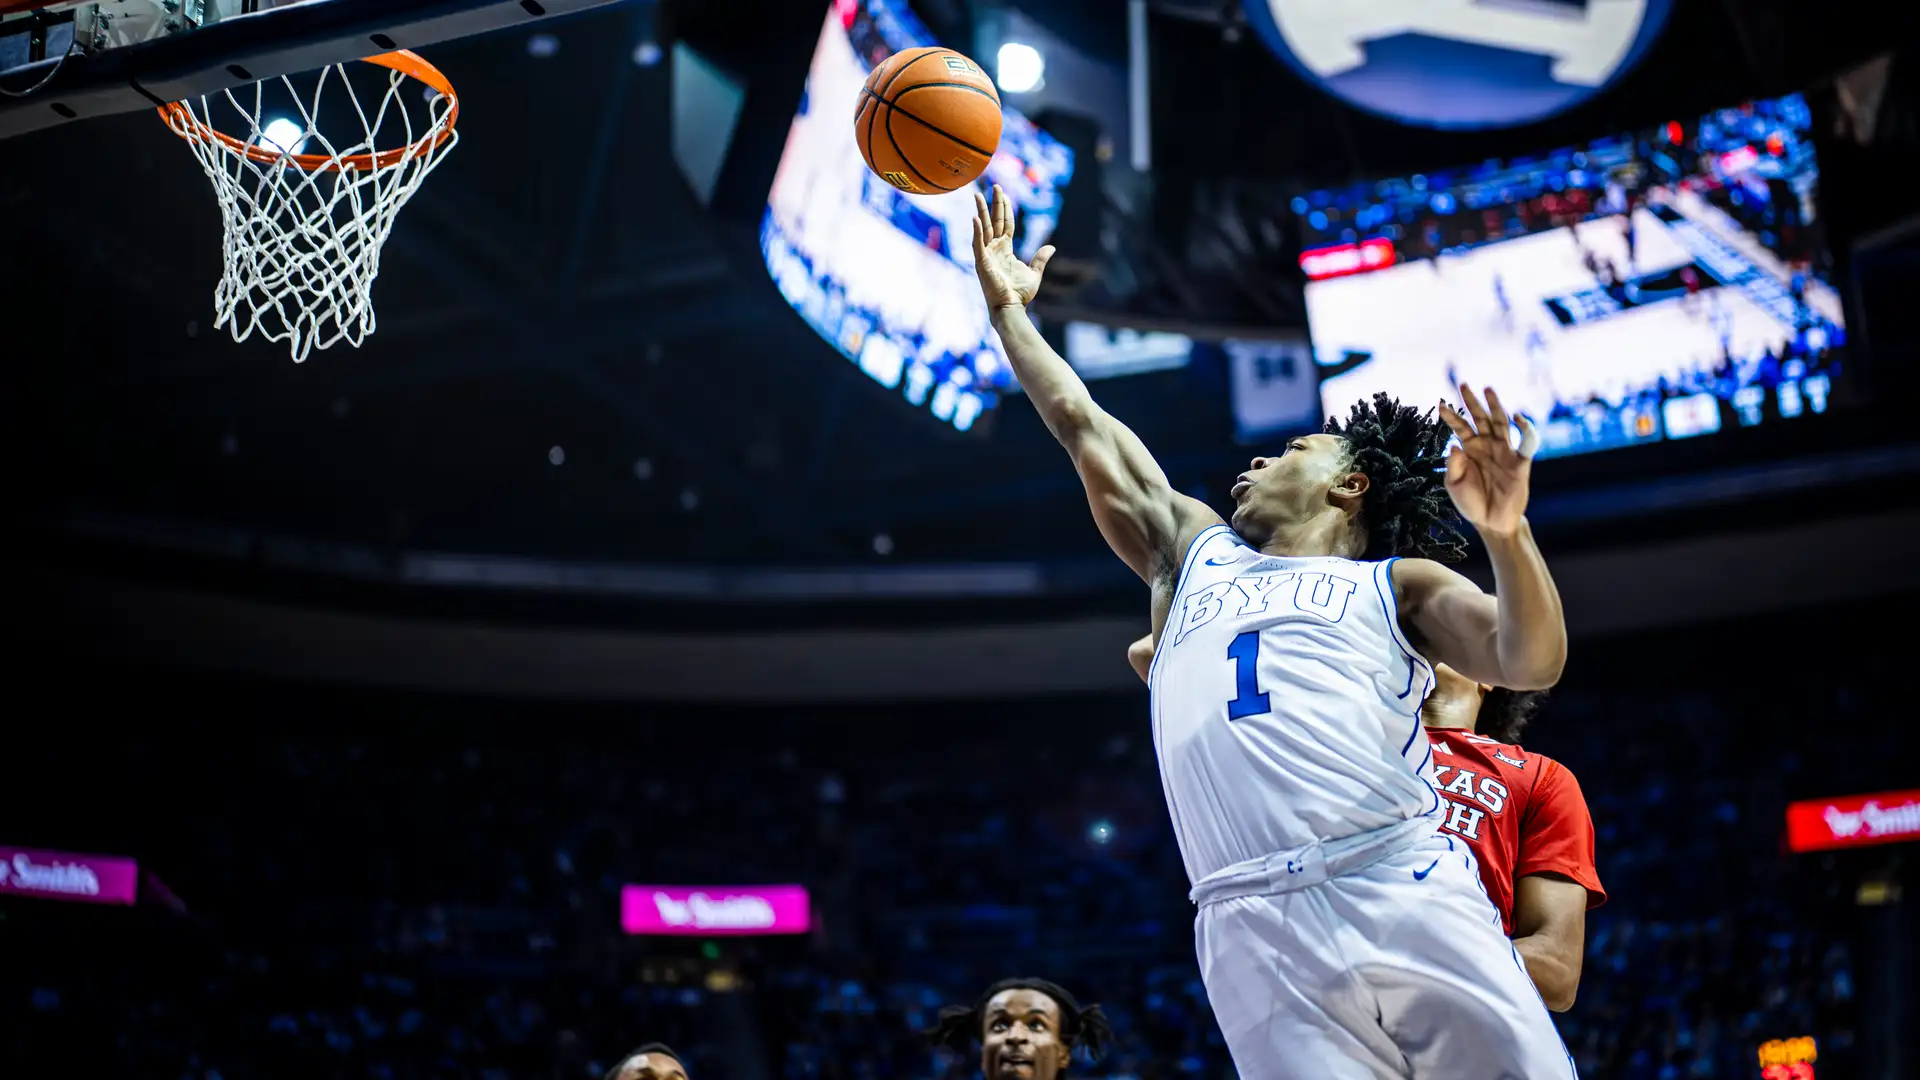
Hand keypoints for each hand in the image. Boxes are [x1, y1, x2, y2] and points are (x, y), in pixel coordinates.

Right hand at [971, 184, 1053, 310]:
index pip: (1005, 223)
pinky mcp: (982, 262)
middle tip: (995, 185)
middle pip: (993, 220)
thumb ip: (1041, 258)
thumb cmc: (1020, 294)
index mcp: (1005, 249)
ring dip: (981, 211)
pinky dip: (976, 230)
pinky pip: (978, 243)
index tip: (1004, 193)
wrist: (1012, 307)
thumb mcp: (1034, 272)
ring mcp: (986, 254)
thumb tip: (1051, 247)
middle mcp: (994, 248)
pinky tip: (975, 217)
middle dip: (994, 203)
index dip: (1005, 208)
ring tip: (978, 195)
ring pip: (983, 227)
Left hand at [1438, 385, 1538, 538]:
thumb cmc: (1470, 503)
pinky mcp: (1520, 462)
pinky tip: (1517, 418)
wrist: (1490, 522)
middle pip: (1481, 418)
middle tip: (1463, 384)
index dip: (1451, 415)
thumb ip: (1453, 466)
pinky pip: (1526, 442)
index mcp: (1469, 449)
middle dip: (1473, 401)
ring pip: (1501, 423)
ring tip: (1488, 389)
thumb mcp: (1454, 484)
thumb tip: (1455, 445)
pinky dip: (1525, 429)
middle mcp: (1487, 445)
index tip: (1439, 404)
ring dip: (1495, 406)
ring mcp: (1504, 451)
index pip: (1460, 426)